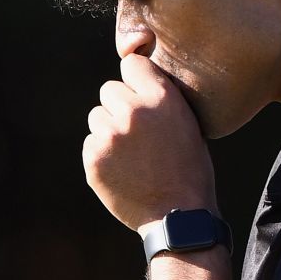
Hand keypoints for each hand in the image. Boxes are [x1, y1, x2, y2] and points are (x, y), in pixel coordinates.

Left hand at [83, 54, 216, 230]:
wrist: (177, 215)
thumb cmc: (189, 169)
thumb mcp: (188, 124)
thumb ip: (161, 98)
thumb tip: (135, 79)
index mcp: (162, 98)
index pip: (132, 64)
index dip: (136, 80)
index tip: (141, 95)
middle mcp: (133, 111)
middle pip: (109, 90)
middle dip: (120, 107)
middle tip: (138, 134)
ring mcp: (110, 136)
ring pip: (97, 117)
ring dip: (109, 130)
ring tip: (132, 154)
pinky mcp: (94, 159)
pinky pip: (91, 143)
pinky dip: (102, 155)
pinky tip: (123, 170)